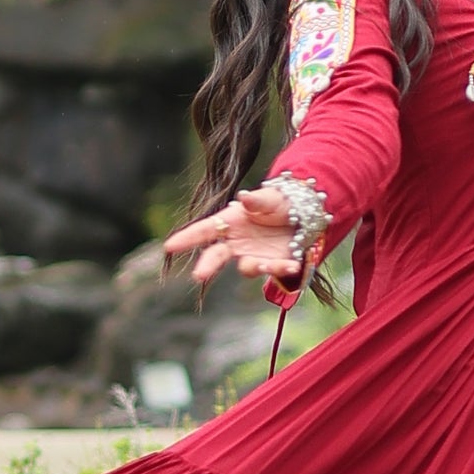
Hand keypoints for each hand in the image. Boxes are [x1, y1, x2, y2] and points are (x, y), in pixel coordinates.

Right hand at [162, 182, 301, 286]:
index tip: (169, 246)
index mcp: (230, 222)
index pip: (204, 230)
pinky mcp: (270, 265)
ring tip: (265, 264)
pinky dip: (282, 268)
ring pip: (246, 267)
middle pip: (215, 256)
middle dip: (207, 266)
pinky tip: (293, 263)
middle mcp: (236, 242)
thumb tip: (244, 198)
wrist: (304, 216)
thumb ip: (257, 201)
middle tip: (198, 275)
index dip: (186, 238)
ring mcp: (252, 255)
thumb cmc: (279, 203)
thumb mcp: (270, 198)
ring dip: (254, 267)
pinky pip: (272, 270)